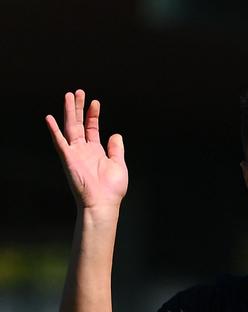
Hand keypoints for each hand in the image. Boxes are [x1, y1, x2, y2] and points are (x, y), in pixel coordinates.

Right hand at [45, 90, 127, 209]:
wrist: (103, 204)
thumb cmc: (112, 190)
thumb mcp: (119, 165)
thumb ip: (116, 150)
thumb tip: (116, 135)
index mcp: (95, 152)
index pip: (92, 128)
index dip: (93, 115)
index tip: (95, 103)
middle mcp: (84, 151)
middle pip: (79, 124)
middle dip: (79, 108)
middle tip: (79, 92)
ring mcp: (75, 154)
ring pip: (70, 128)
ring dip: (69, 112)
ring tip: (69, 96)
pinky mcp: (68, 159)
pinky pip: (60, 143)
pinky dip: (54, 131)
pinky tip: (49, 118)